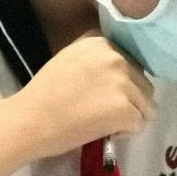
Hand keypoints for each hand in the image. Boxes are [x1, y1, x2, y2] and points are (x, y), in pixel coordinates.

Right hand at [16, 33, 156, 159]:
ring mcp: (122, 82)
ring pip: (146, 105)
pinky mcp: (124, 108)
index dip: (121, 82)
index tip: (102, 95)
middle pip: (143, 83)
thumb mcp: (70, 59)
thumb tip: (121, 73)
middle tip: (103, 112)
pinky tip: (105, 132)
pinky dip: (126, 132)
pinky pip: (140, 124)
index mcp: (101, 43)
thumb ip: (96, 59)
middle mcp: (116, 57)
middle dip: (129, 100)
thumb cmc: (44, 95)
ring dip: (130, 116)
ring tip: (105, 122)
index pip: (131, 63)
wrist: (30, 120)